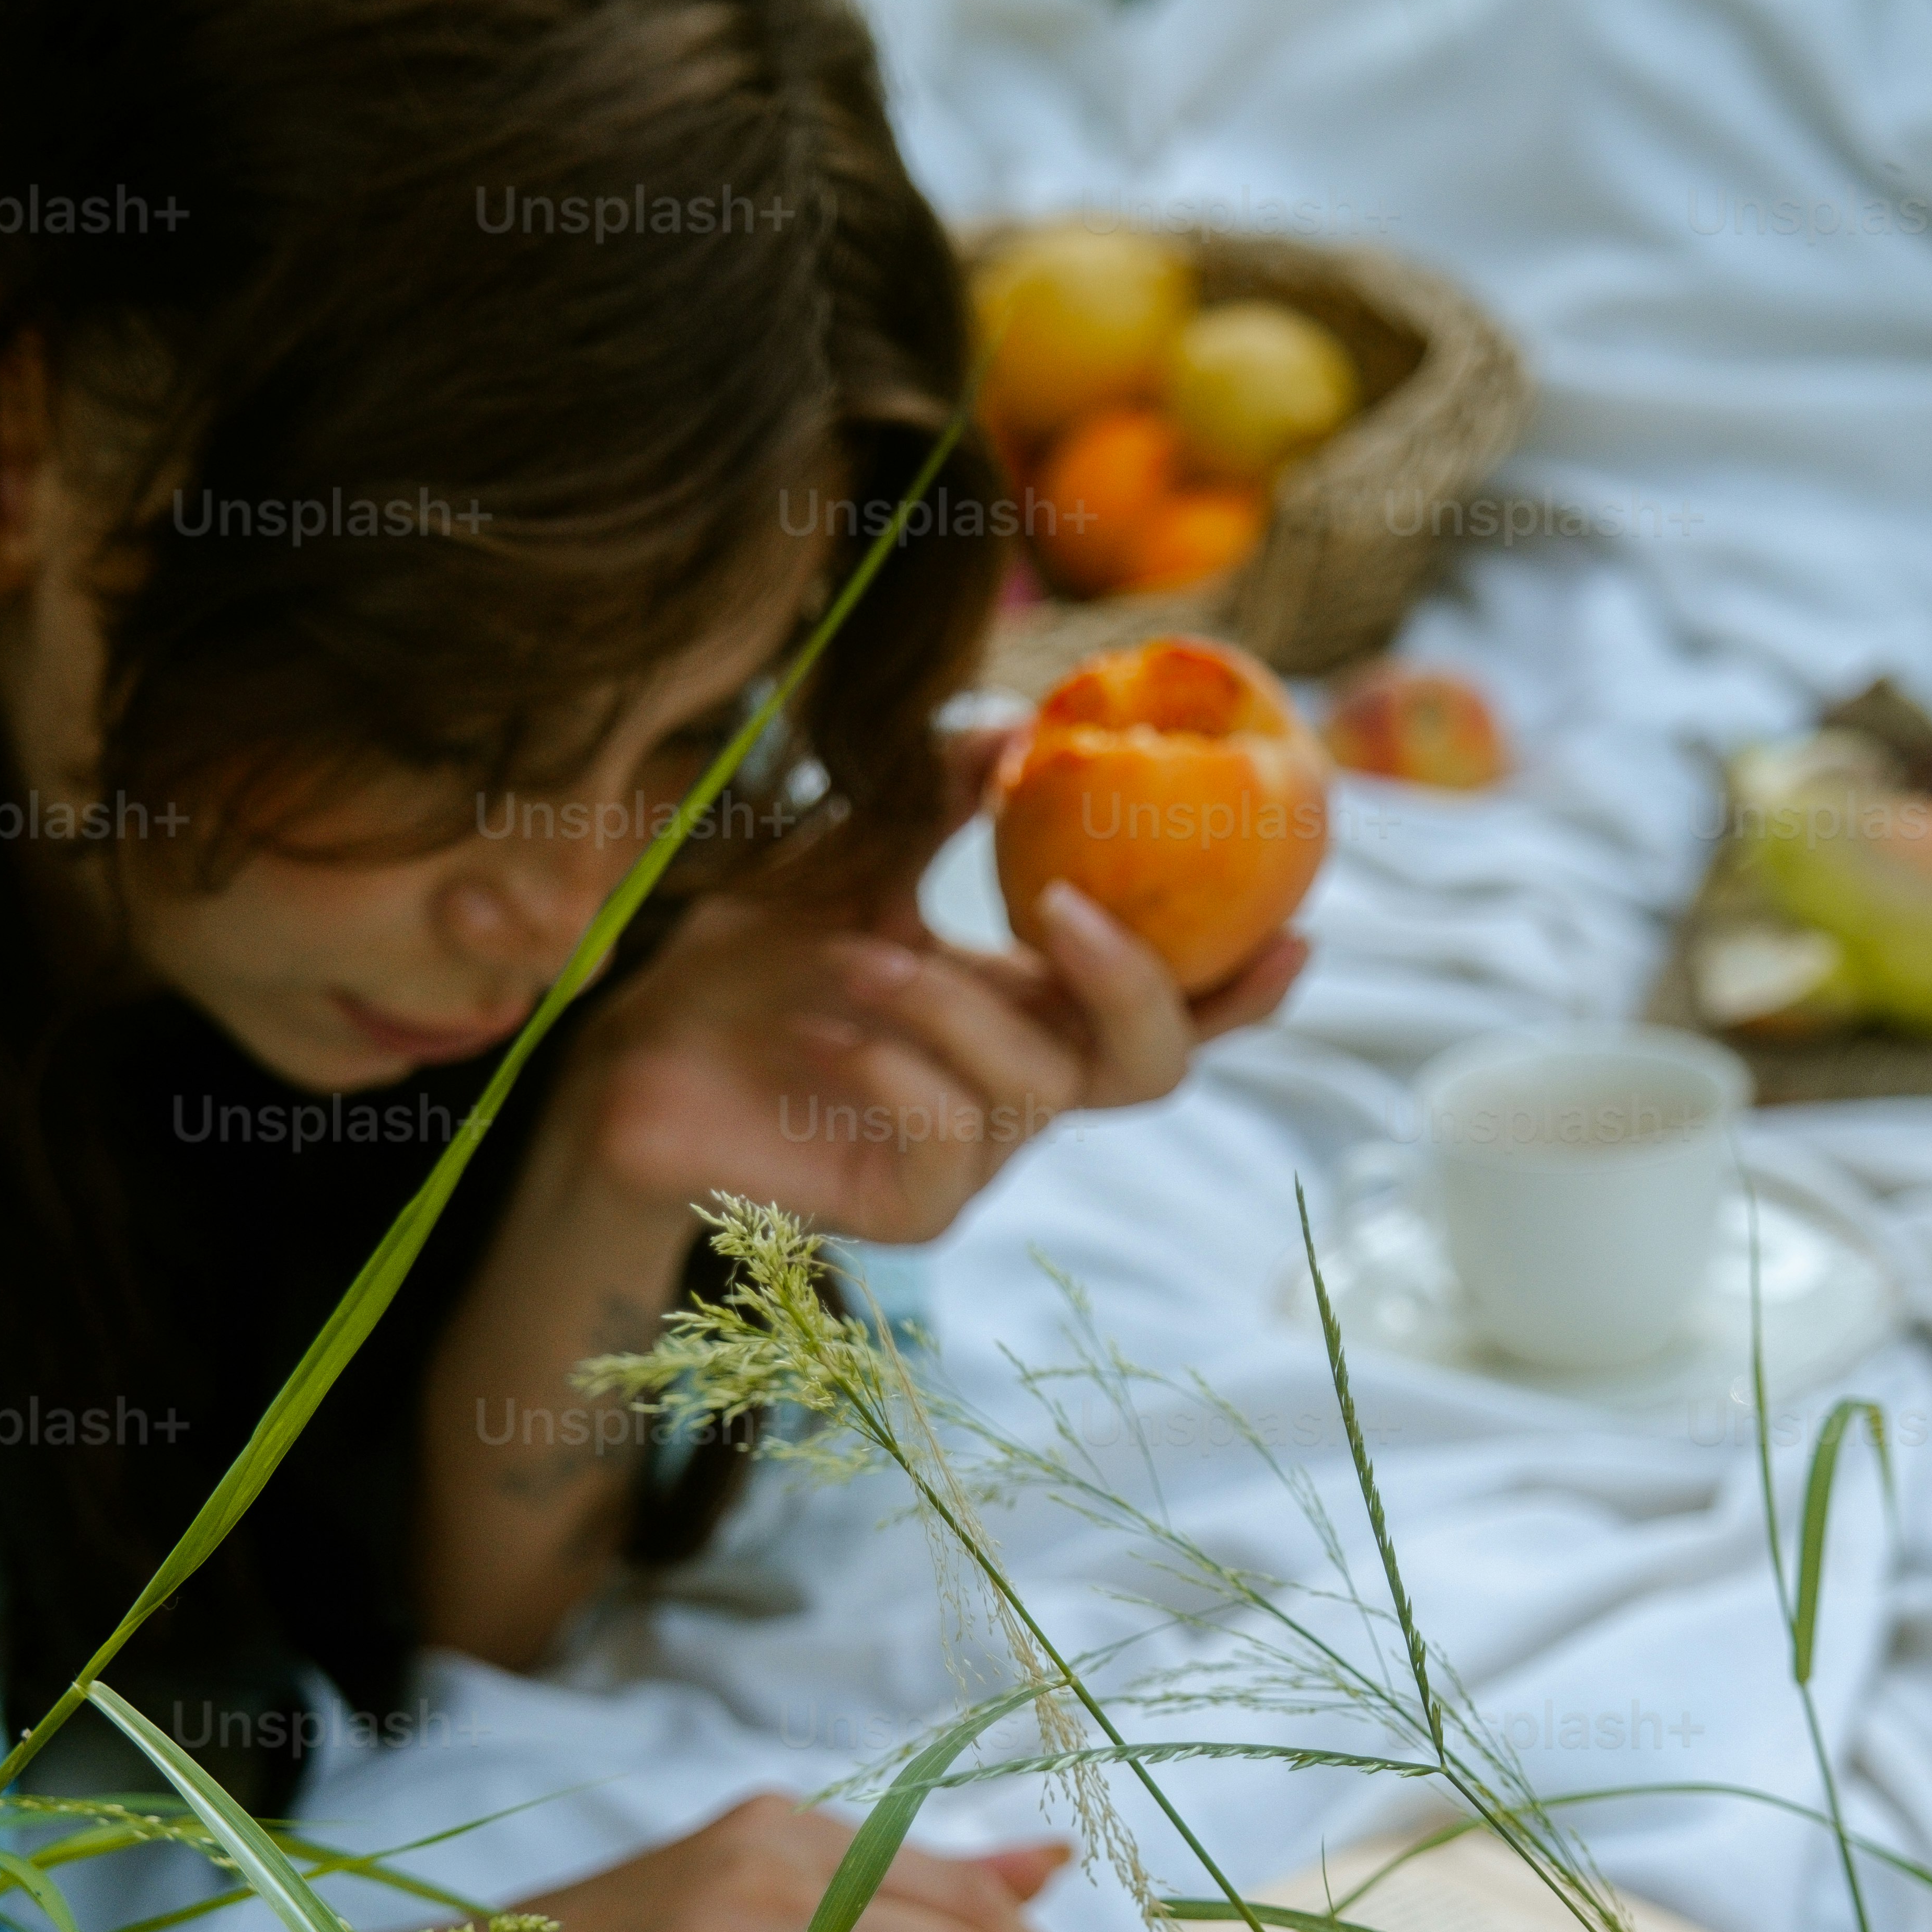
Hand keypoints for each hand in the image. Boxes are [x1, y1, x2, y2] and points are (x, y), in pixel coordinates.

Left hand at [414, 727, 1306, 1667]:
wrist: (632, 1065)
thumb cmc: (741, 965)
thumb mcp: (845, 856)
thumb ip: (933, 796)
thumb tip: (1014, 720)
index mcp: (1030, 1008)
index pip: (1168, 1006)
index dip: (1242, 984)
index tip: (1298, 930)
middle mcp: (1023, 1087)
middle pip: (1155, 1064)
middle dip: (1135, 983)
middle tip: (1062, 909)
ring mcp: (977, 1157)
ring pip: (1039, 1088)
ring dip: (949, 1007)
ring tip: (853, 957)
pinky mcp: (915, 1211)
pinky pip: (954, 1141)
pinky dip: (893, 1069)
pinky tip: (823, 1030)